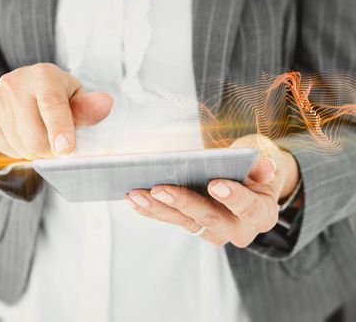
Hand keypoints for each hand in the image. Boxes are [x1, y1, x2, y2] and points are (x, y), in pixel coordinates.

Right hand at [0, 63, 112, 159]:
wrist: (20, 90)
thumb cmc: (56, 97)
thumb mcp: (75, 98)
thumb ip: (88, 108)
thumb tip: (105, 104)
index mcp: (43, 75)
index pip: (52, 106)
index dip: (60, 130)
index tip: (66, 151)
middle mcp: (14, 83)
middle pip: (35, 138)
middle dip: (50, 151)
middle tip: (57, 145)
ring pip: (19, 148)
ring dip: (34, 152)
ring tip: (38, 134)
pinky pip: (3, 150)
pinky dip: (16, 151)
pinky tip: (20, 134)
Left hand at [125, 134, 299, 247]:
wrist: (250, 190)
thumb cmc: (254, 172)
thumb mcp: (264, 165)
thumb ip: (263, 166)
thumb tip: (266, 166)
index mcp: (261, 214)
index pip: (248, 207)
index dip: (232, 196)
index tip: (215, 184)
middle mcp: (237, 230)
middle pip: (208, 218)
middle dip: (182, 203)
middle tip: (159, 189)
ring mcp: (213, 232)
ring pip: (184, 222)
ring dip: (157, 208)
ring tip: (135, 193)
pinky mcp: (194, 229)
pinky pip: (170, 220)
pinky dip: (150, 211)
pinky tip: (133, 200)